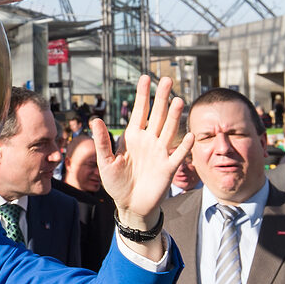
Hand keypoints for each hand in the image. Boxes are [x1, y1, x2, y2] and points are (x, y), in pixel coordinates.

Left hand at [94, 75, 190, 232]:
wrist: (130, 206)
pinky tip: (189, 135)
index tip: (145, 77)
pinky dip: (183, 146)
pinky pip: (177, 155)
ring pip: (169, 130)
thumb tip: (95, 120)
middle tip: (167, 80)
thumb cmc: (116, 184)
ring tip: (178, 100)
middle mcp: (148, 141)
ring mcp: (159, 153)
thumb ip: (102, 142)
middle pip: (157, 115)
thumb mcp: (105, 162)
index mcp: (132, 137)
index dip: (142, 95)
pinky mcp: (168, 168)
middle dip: (162, 98)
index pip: (139, 111)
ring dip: (174, 116)